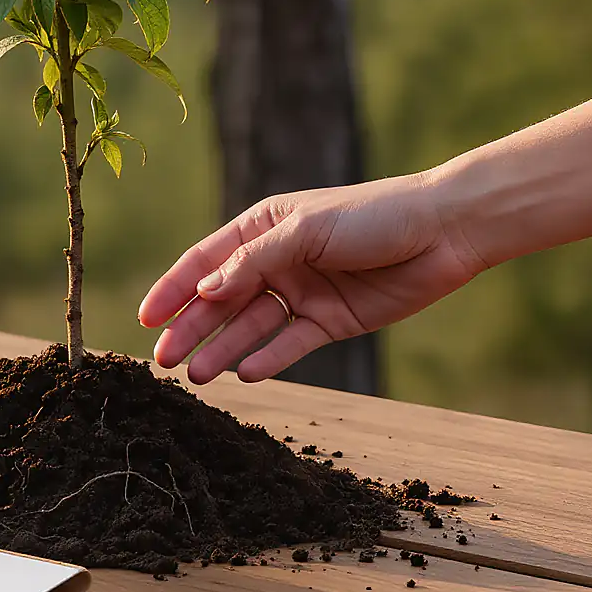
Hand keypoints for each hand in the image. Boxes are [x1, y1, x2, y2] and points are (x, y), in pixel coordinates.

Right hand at [137, 172, 487, 383]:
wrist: (446, 231)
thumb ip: (253, 262)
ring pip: (251, 328)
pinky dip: (268, 359)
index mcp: (261, 229)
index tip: (145, 319)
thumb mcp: (304, 231)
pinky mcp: (331, 321)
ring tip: (197, 376)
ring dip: (222, 350)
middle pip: (221, 301)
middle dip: (190, 329)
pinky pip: (290, 344)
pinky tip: (245, 374)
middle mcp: (275, 262)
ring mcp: (302, 294)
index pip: (204, 262)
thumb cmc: (374, 216)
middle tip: (162, 360)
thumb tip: (203, 290)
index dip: (172, 289)